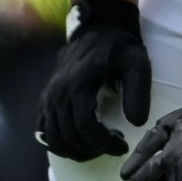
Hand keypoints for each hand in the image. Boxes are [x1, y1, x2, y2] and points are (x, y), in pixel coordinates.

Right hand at [37, 0, 151, 160]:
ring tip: (96, 149)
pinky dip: (57, 143)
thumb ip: (138, 94)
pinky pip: (42, 130)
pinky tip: (77, 144)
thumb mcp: (137, 66)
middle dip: (93, 149)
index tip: (122, 147)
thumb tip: (136, 123)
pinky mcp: (45, 99)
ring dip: (75, 150)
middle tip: (111, 148)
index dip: (104, 144)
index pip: (86, 127)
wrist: (98, 30)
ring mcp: (48, 96)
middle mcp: (58, 93)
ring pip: (53, 137)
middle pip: (69, 135)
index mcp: (79, 85)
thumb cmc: (119, 49)